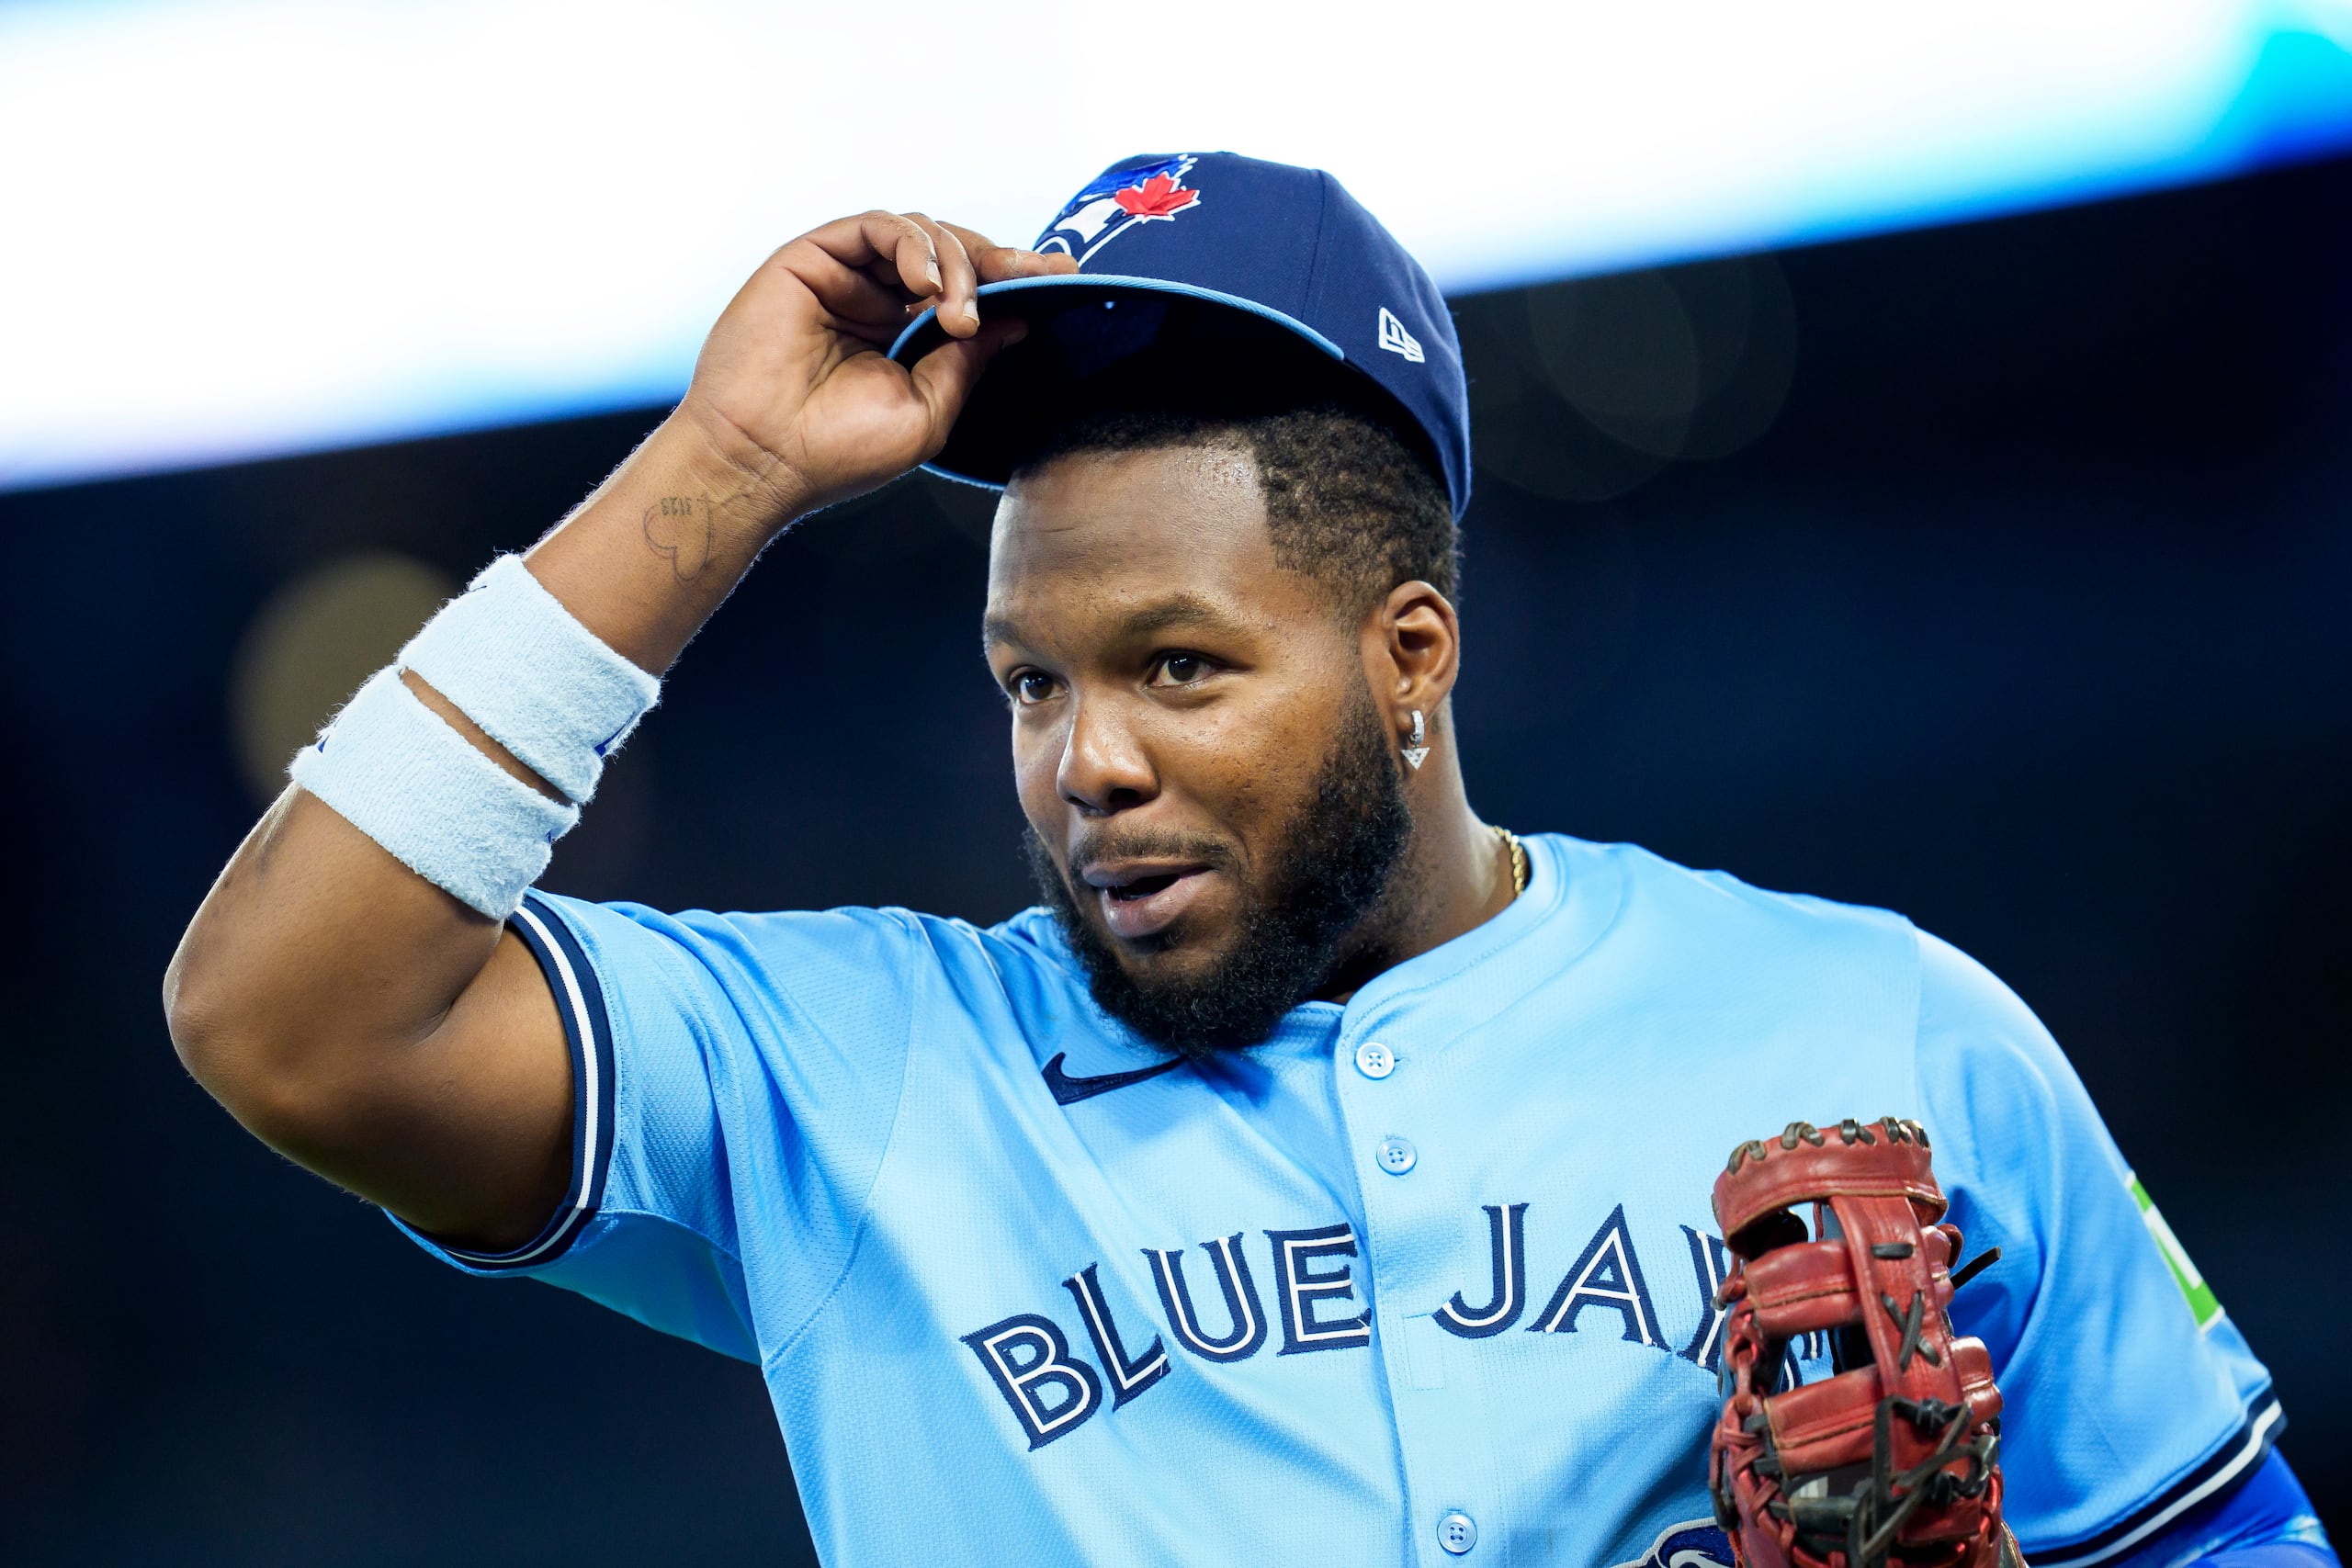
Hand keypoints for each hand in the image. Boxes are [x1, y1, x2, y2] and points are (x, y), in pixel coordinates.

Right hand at [673, 212, 1076, 523]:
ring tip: (960, 315)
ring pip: (920, 234)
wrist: (765, 460)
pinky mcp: (812, 257)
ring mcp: (845, 277)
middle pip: (951, 253)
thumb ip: (969, 360)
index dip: (1014, 279)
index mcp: (905, 337)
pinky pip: (877, 226)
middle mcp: (877, 301)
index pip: (968, 292)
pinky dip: (914, 244)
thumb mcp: (929, 408)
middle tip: (1032, 281)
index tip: (1065, 276)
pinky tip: (927, 285)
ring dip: (955, 264)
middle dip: (997, 263)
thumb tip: (1019, 320)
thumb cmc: (838, 451)